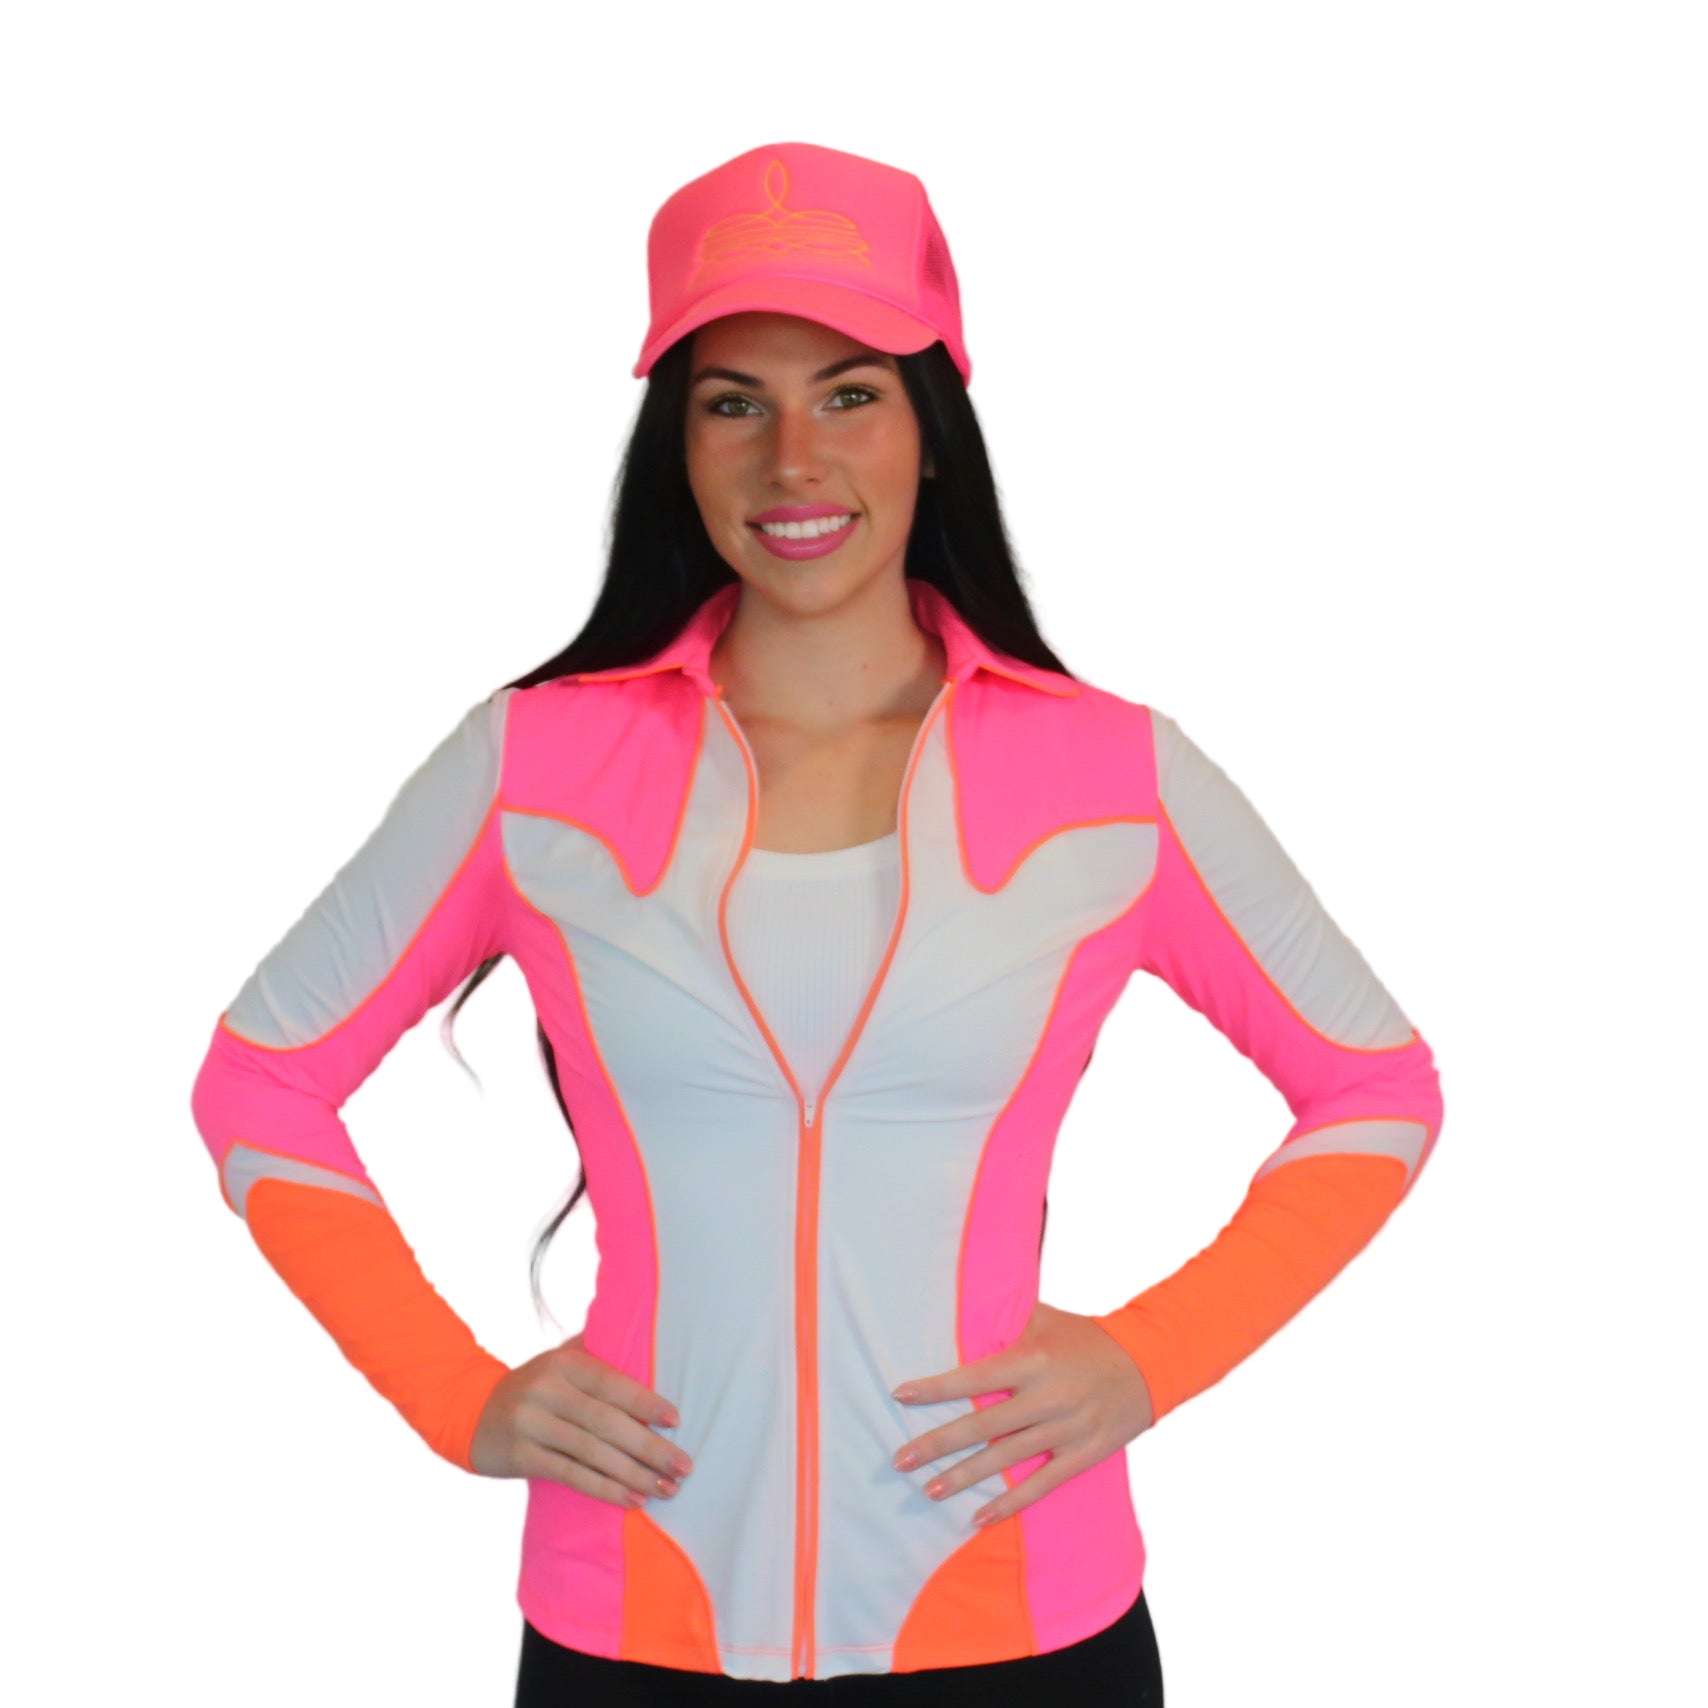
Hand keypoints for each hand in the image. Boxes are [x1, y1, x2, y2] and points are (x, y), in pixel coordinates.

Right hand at [469, 1330, 693, 1508]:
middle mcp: (547, 1390)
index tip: (677, 1421)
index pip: (612, 1383)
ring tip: (666, 1489)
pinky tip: (632, 1500)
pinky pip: (571, 1475)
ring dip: (634, 1474)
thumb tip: (650, 1353)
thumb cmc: (534, 1388)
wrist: (470, 1412)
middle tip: (684, 1467)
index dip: (646, 1402)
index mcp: (564, 1363)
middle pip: (607, 1422)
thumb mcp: (558, 1364)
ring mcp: (531, 1423)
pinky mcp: (521, 1456)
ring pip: (593, 1452)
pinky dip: (605, 1488)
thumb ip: (596, 1357)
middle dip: (650, 1447)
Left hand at [890, 1301, 1154, 1527]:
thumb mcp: (1046, 1318)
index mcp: (1033, 1360)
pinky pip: (1040, 1484)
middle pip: (982, 1425)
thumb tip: (964, 1310)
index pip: (974, 1377)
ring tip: (928, 1490)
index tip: (901, 1396)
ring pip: (1005, 1459)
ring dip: (964, 1477)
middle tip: (900, 1460)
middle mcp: (1046, 1397)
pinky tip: (978, 1516)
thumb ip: (1006, 1320)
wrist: (1150, 1363)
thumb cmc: (1088, 1338)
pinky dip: (1009, 1503)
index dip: (937, 1388)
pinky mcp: (1082, 1455)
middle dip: (938, 1443)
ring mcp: (1065, 1429)